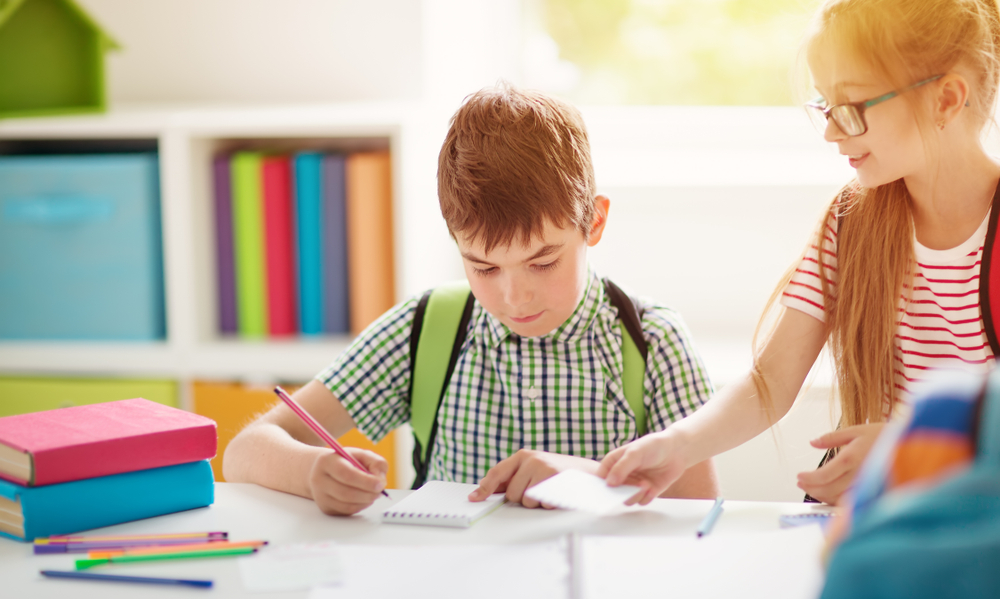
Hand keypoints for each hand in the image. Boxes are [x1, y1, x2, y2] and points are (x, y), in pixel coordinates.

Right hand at [308, 447, 387, 515]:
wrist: (324, 470)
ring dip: (365, 501)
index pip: (346, 474)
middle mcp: (319, 479)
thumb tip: (380, 479)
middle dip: (367, 494)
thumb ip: (376, 462)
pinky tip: (364, 499)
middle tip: (379, 491)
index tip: (380, 484)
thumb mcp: (361, 454)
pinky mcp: (326, 508)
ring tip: (373, 494)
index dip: (365, 481)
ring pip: (347, 505)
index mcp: (327, 461)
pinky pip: (346, 512)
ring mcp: (320, 496)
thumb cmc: (346, 461)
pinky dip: (360, 507)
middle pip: (345, 493)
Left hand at [468, 449, 598, 507]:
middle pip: (512, 494)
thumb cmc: (558, 473)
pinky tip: (555, 495)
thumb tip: (486, 489)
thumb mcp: (533, 470)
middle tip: (538, 490)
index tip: (475, 498)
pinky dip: (548, 504)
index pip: (497, 473)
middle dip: (523, 498)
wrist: (588, 473)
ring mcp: (542, 468)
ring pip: (526, 500)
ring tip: (548, 491)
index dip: (485, 488)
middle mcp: (531, 459)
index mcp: (522, 456)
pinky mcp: (554, 479)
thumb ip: (512, 478)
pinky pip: (541, 503)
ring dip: (536, 502)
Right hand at [596, 431, 687, 505]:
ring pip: (626, 499)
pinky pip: (641, 501)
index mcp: (614, 463)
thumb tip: (609, 483)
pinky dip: (645, 497)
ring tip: (645, 485)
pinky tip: (651, 488)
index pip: (601, 477)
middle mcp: (622, 475)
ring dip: (635, 495)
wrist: (676, 450)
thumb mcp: (634, 453)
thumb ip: (621, 467)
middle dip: (622, 491)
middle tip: (633, 486)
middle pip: (613, 492)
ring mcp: (634, 484)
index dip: (601, 485)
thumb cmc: (653, 446)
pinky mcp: (646, 492)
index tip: (607, 491)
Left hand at [797, 423, 884, 504]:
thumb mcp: (857, 430)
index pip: (825, 474)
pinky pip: (852, 501)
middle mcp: (860, 474)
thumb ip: (832, 438)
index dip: (809, 479)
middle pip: (829, 489)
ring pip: (839, 498)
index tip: (799, 477)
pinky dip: (837, 500)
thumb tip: (812, 442)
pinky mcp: (874, 491)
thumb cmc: (884, 435)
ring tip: (811, 489)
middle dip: (811, 489)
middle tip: (801, 484)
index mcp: (852, 457)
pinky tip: (829, 494)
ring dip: (822, 496)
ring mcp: (868, 485)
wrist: (914, 444)